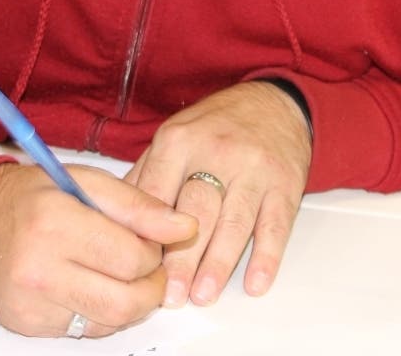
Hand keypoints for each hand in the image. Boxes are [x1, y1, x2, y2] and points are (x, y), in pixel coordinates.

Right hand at [0, 162, 196, 337]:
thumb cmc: (30, 196)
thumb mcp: (84, 180)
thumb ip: (137, 204)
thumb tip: (184, 227)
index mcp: (55, 221)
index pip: (132, 257)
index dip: (156, 251)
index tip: (156, 241)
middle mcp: (38, 267)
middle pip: (125, 300)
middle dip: (153, 285)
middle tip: (151, 267)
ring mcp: (31, 303)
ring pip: (109, 322)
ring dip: (132, 303)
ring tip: (128, 276)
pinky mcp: (28, 326)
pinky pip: (85, 331)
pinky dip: (103, 313)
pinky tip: (96, 286)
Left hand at [125, 81, 311, 307]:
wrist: (274, 103)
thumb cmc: (217, 126)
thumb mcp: (175, 135)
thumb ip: (147, 175)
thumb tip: (115, 217)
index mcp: (179, 140)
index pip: (157, 194)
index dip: (146, 234)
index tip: (136, 268)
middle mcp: (217, 152)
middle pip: (195, 213)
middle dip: (182, 258)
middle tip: (170, 295)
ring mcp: (254, 169)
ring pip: (234, 222)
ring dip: (218, 264)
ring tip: (203, 296)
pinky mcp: (285, 183)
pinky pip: (276, 224)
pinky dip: (266, 256)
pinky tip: (255, 282)